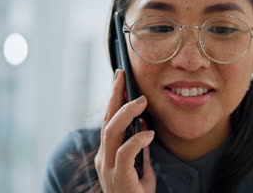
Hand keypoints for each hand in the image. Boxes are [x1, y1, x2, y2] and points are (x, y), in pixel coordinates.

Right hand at [95, 69, 155, 192]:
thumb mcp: (140, 167)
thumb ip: (140, 148)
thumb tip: (145, 124)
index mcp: (107, 153)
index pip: (109, 120)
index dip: (114, 99)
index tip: (120, 79)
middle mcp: (103, 157)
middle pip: (106, 121)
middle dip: (114, 96)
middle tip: (122, 76)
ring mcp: (107, 167)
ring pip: (110, 133)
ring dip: (125, 113)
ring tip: (141, 100)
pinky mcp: (118, 177)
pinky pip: (124, 153)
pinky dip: (136, 140)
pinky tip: (149, 133)